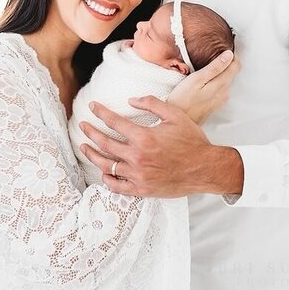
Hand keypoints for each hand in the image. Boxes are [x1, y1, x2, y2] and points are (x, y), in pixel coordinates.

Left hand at [79, 100, 242, 197]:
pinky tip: (103, 171)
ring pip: (107, 166)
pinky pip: (117, 186)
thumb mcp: (174, 114)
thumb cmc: (191, 140)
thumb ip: (152, 103)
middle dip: (90, 132)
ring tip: (85, 147)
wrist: (205, 168)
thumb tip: (131, 100)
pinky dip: (107, 179)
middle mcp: (137, 157)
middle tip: (83, 126)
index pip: (114, 122)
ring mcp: (138, 175)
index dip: (101, 112)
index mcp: (144, 137)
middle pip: (105, 143)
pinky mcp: (142, 189)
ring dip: (92, 155)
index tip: (93, 106)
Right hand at [167, 49, 238, 123]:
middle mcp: (224, 93)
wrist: (178, 122)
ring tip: (209, 66)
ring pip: (226, 82)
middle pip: (232, 73)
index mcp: (221, 84)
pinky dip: (216, 83)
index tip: (223, 49)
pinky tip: (206, 82)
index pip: (236, 66)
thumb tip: (229, 55)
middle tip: (215, 54)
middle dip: (227, 63)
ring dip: (221, 73)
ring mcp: (220, 100)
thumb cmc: (182, 99)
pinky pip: (220, 90)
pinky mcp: (214, 106)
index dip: (232, 55)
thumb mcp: (196, 79)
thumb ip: (214, 67)